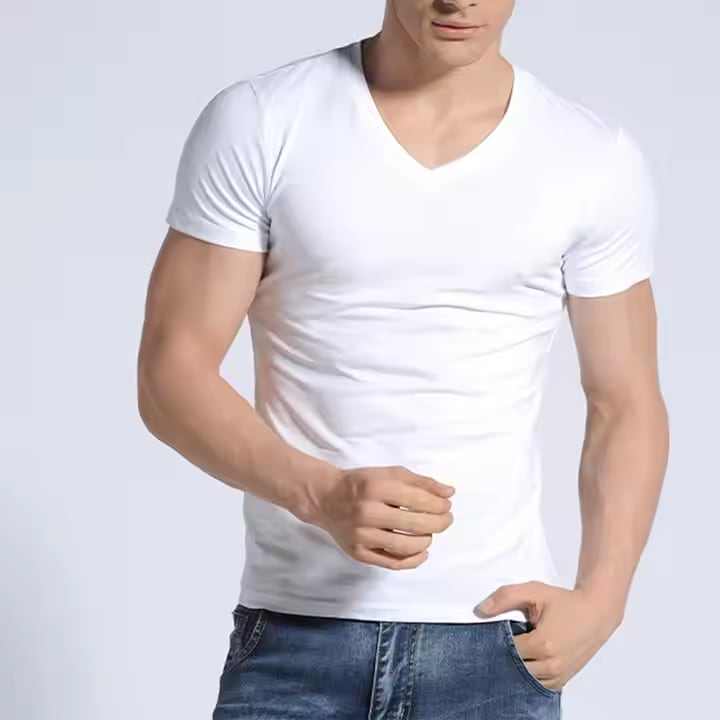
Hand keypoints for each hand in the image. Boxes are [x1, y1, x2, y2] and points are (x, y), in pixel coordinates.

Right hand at [300, 465, 454, 569]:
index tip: (446, 506)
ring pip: (406, 546)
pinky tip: (422, 552)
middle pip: (415, 524)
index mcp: (376, 487)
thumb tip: (449, 493)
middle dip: (439, 523)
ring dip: (427, 541)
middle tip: (446, 520)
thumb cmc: (362, 484)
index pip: (418, 500)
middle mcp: (367, 512)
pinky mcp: (359, 553)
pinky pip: (392, 563)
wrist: (326, 499)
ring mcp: (362, 535)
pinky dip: (413, 560)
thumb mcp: (389, 474)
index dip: (439, 505)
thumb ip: (420, 482)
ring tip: (430, 534)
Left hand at [476, 580, 623, 692]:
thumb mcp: (534, 591)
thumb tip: (480, 610)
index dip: (497, 640)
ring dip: (516, 666)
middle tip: (503, 640)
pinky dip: (529, 675)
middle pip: (513, 668)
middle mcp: (551, 664)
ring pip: (524, 680)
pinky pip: (537, 684)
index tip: (496, 631)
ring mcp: (558, 675)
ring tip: (516, 648)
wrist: (596, 613)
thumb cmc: (565, 602)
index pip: (506, 650)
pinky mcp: (563, 680)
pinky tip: (527, 659)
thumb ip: (504, 598)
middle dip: (505, 655)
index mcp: (543, 644)